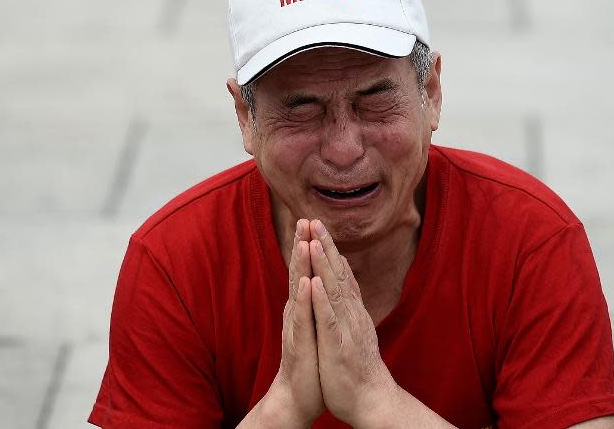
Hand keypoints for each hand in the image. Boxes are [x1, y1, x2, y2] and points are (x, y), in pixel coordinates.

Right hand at [268, 219, 324, 425]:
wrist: (300, 395)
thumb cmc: (310, 360)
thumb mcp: (314, 324)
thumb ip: (314, 302)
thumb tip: (317, 280)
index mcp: (304, 305)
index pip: (306, 269)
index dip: (308, 245)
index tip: (312, 220)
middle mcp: (297, 311)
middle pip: (299, 272)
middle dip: (301, 245)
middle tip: (303, 219)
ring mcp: (296, 326)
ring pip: (298, 291)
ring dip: (300, 267)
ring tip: (303, 242)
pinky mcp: (299, 343)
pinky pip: (303, 319)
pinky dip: (305, 300)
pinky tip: (306, 284)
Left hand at [308, 220, 398, 426]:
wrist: (372, 400)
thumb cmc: (358, 367)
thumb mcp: (353, 329)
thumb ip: (348, 306)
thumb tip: (343, 285)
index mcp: (351, 310)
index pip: (340, 272)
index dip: (329, 248)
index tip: (317, 224)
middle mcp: (351, 313)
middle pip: (338, 273)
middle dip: (325, 245)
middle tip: (314, 219)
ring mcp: (346, 328)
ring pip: (334, 290)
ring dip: (324, 264)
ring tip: (314, 240)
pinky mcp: (340, 345)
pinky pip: (330, 320)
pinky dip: (322, 300)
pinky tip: (315, 283)